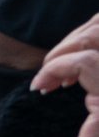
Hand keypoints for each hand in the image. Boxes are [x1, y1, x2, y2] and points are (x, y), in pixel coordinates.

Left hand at [29, 14, 98, 136]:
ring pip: (96, 37)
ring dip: (62, 51)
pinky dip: (57, 67)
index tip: (62, 61)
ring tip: (46, 76)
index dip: (85, 33)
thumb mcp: (95, 103)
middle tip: (50, 64)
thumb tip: (67, 52)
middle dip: (73, 37)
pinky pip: (87, 61)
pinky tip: (43, 87)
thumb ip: (90, 75)